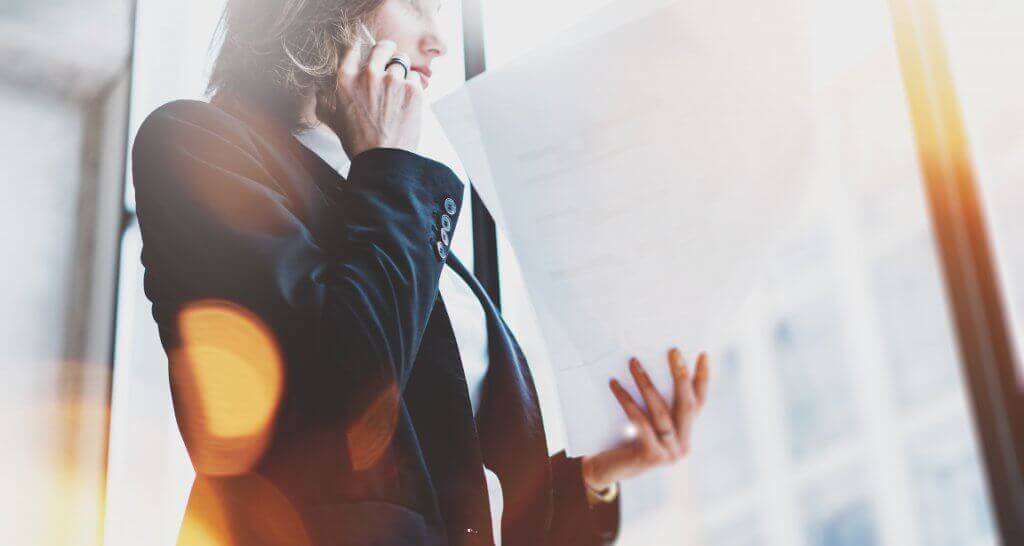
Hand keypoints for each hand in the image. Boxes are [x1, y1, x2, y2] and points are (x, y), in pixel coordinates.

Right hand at [318, 40, 423, 157]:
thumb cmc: (358, 144)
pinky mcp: (412, 89)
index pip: (355, 48)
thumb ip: (323, 102)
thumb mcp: (333, 121)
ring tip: (400, 88)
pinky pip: (415, 77)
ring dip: (402, 71)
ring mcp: (392, 80)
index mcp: (346, 79)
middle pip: (383, 47)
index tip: (369, 55)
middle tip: (391, 61)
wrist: (383, 161)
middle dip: (388, 52)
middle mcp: (368, 74)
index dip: (363, 50)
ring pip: (402, 61)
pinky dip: (413, 87)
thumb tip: (318, 91)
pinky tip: (407, 101)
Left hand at [581, 349, 709, 490]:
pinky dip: (627, 401)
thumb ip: (657, 404)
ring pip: (661, 412)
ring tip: (633, 362)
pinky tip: (615, 384)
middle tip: (673, 350)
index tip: (702, 354)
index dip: (702, 379)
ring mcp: (670, 453)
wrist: (608, 469)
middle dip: (680, 375)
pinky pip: (640, 422)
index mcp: (685, 434)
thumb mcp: (646, 420)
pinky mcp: (652, 457)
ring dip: (647, 383)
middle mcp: (683, 445)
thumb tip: (649, 363)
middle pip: (686, 406)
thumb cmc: (626, 438)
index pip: (699, 402)